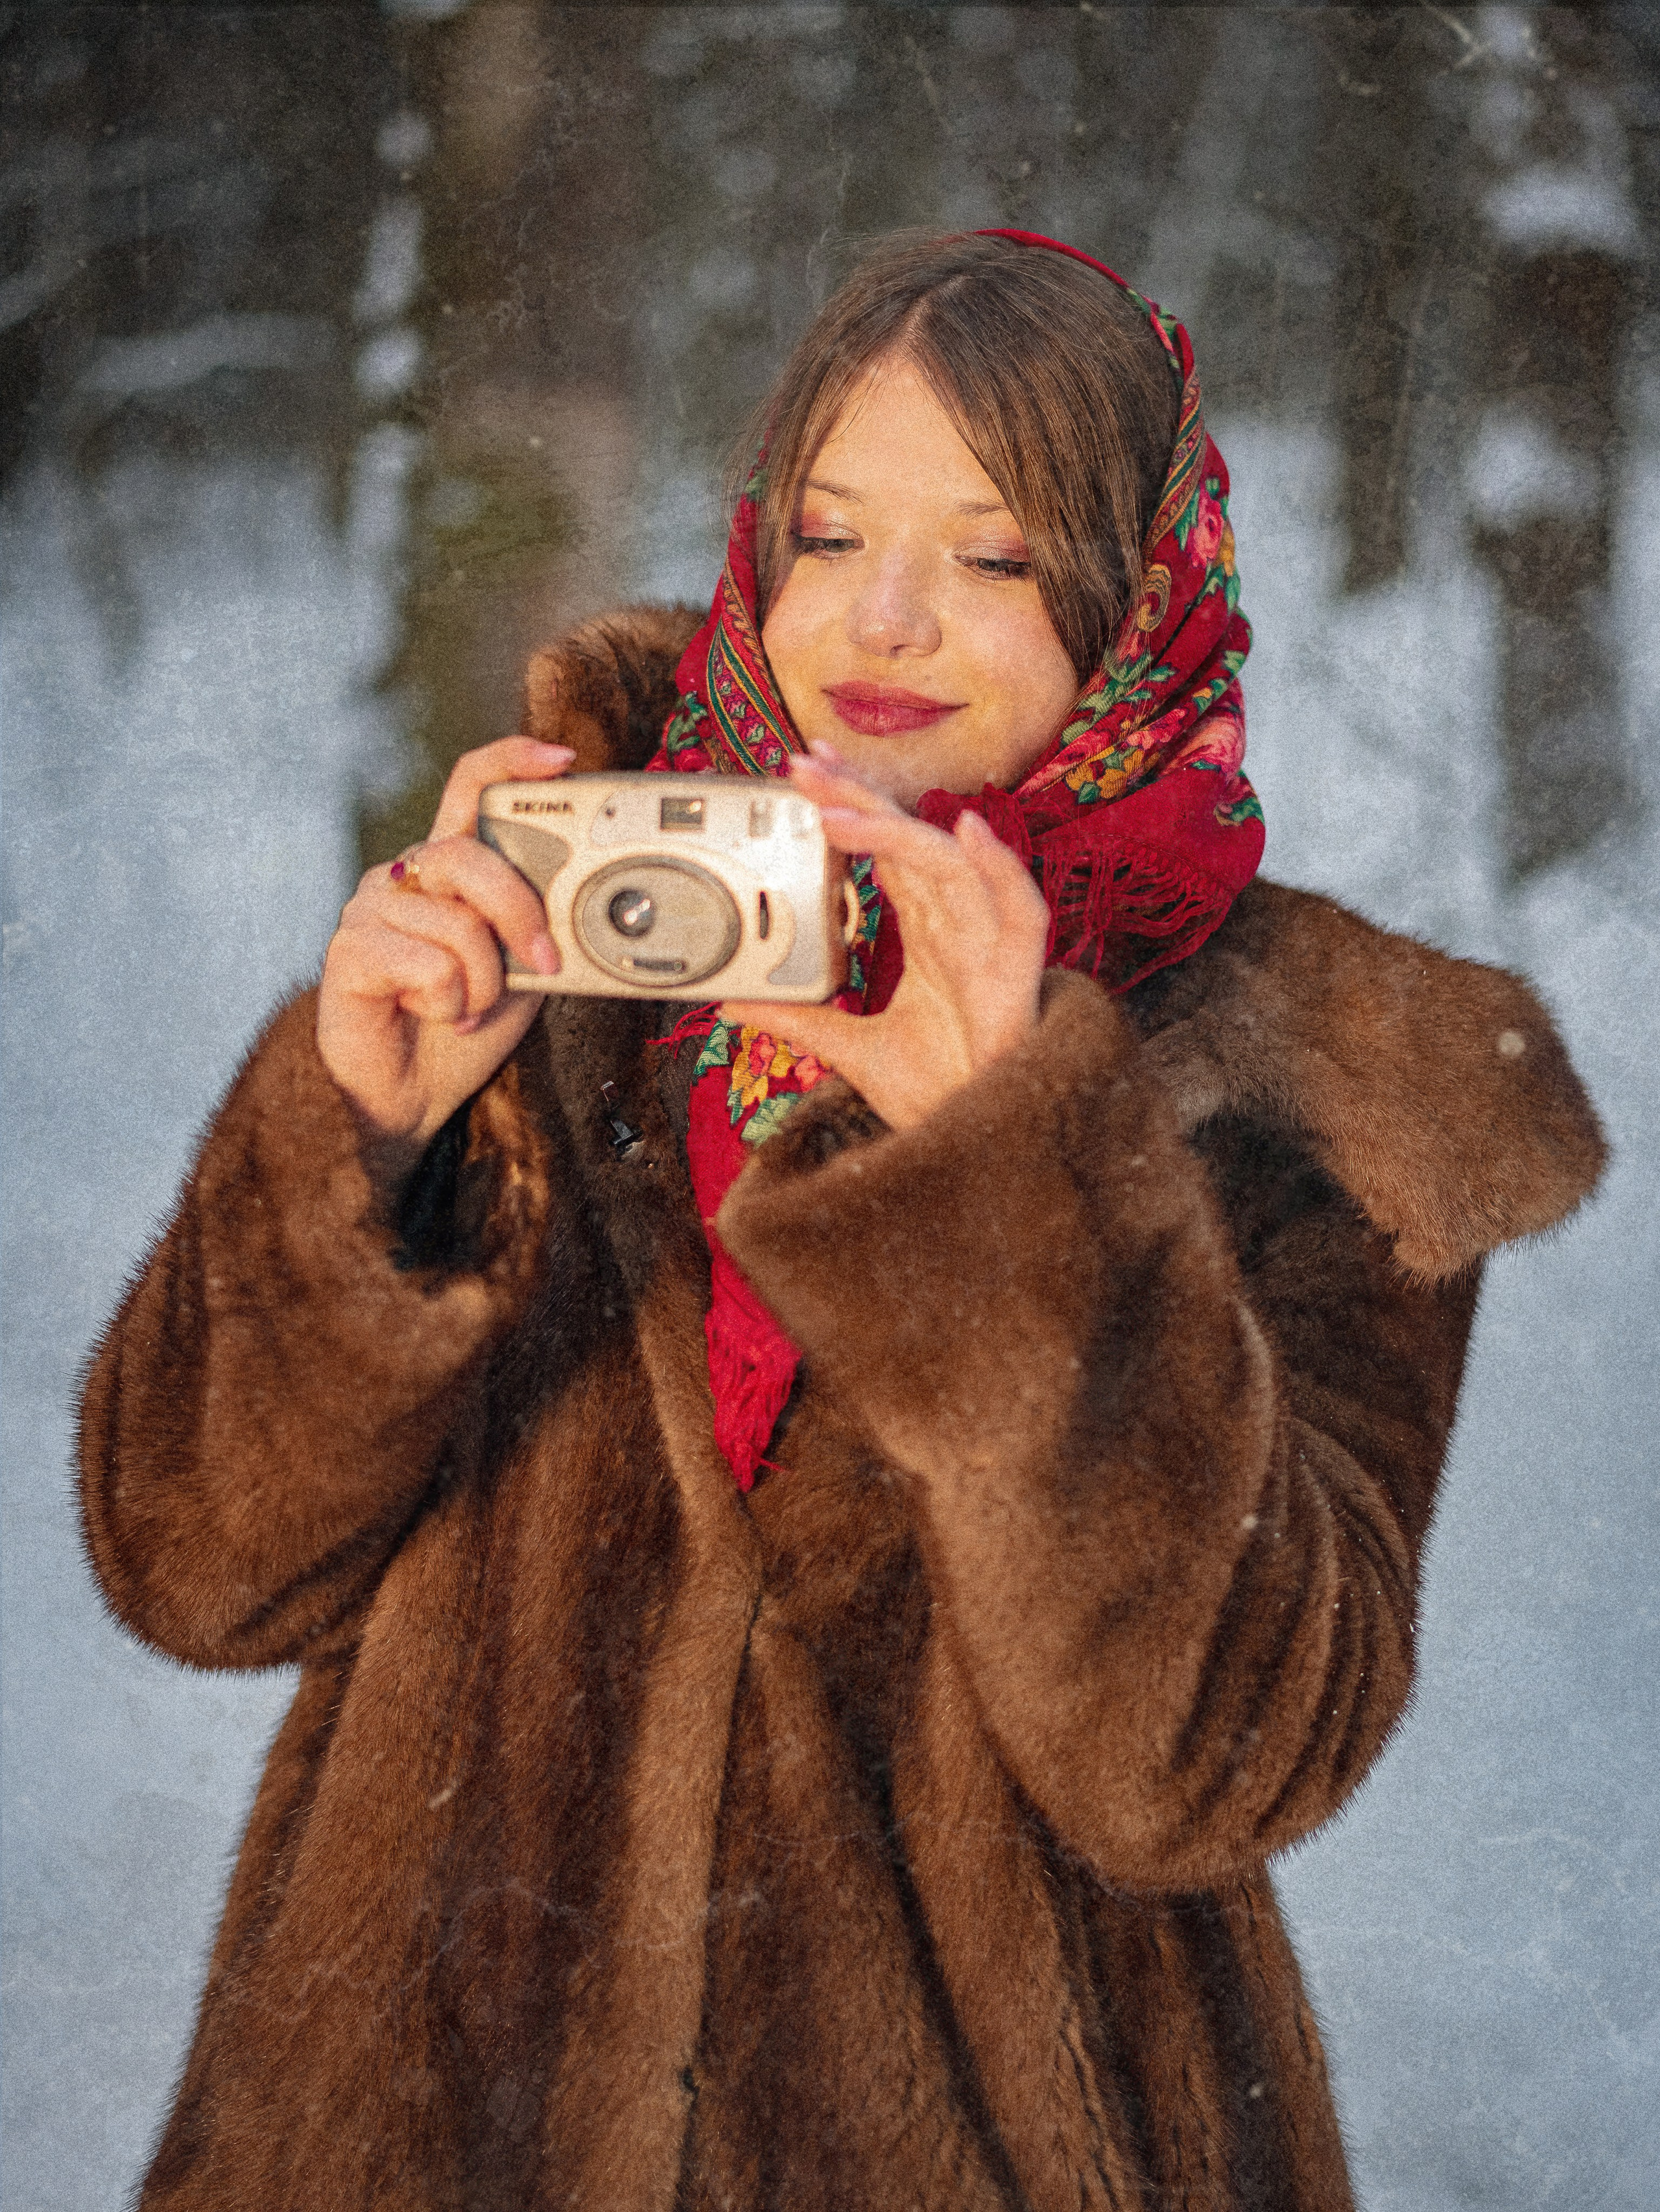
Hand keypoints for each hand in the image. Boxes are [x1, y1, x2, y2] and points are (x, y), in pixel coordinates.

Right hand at [317, 735, 572, 1161]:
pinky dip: (446, 1003)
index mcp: (450, 868)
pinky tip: (432, 1015)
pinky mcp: (349, 951)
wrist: (414, 1096)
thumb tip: (595, 906)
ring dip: (484, 981)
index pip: (469, 788)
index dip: (510, 760)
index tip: (562, 761)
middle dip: (519, 911)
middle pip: (467, 853)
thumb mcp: (524, 967)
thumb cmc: (468, 1024)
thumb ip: (544, 926)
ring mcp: (372, 908)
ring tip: (469, 1009)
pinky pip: (424, 964)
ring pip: (454, 922)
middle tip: (541, 960)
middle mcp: (407, 875)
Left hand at [721, 743, 1048, 1131]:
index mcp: (927, 935)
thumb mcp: (849, 1050)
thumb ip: (799, 1021)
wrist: (975, 1146)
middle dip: (858, 796)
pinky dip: (1001, 870)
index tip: (804, 774)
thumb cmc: (937, 1091)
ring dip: (897, 828)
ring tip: (839, 806)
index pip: (886, 852)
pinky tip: (968, 834)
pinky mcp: (1017, 976)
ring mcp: (988, 946)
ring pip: (948, 863)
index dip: (851, 807)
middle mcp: (958, 927)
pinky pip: (1021, 911)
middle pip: (908, 840)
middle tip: (803, 762)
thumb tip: (735, 1004)